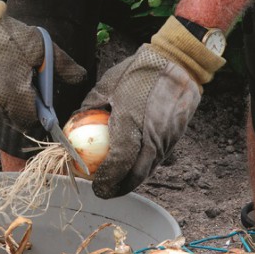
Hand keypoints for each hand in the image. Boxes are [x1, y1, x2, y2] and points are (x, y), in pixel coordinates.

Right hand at [0, 0, 85, 130]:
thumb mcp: (40, 46)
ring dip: (4, 100)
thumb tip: (81, 78)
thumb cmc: (5, 34)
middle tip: (22, 80)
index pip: (30, 123)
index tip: (40, 102)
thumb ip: (63, 66)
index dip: (38, 115)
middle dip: (21, 105)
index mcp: (14, 96)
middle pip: (13, 118)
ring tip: (5, 73)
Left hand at [79, 17, 224, 197]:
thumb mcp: (108, 84)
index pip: (119, 162)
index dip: (107, 179)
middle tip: (105, 191)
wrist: (179, 62)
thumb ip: (90, 105)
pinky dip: (145, 165)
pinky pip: (159, 157)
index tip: (96, 186)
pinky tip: (134, 164)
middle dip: (120, 187)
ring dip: (133, 178)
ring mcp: (167, 138)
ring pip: (150, 168)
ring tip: (117, 181)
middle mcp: (152, 135)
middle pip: (137, 174)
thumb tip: (75, 121)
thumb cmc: (141, 70)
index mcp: (131, 122)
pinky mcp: (176, 136)